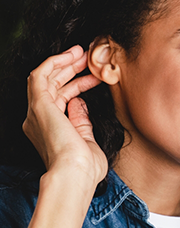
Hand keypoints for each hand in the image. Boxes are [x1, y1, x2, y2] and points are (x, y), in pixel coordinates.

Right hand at [23, 45, 106, 192]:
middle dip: (70, 71)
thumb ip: (82, 122)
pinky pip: (40, 75)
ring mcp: (36, 112)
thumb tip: (79, 103)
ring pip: (45, 78)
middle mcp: (38, 121)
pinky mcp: (39, 105)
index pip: (61, 101)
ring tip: (82, 53)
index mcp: (48, 131)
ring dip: (63, 63)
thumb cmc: (85, 168)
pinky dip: (54, 62)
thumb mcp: (86, 141)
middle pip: (52, 87)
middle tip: (88, 59)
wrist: (75, 174)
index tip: (94, 78)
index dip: (77, 86)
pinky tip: (71, 55)